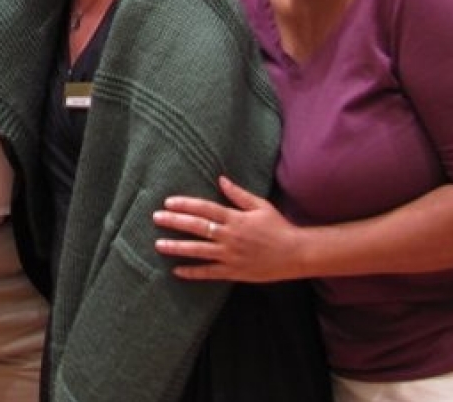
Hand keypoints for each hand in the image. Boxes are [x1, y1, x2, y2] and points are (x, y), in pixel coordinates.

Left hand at [153, 176, 303, 282]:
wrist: (296, 253)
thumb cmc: (278, 227)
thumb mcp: (260, 206)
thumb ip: (238, 194)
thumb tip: (220, 179)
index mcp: (235, 218)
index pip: (205, 208)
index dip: (185, 204)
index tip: (168, 202)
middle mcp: (230, 236)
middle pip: (197, 227)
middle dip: (175, 222)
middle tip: (156, 218)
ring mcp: (231, 255)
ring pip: (199, 250)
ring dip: (177, 247)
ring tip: (159, 244)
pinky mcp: (234, 271)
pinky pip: (209, 272)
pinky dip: (193, 272)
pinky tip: (177, 271)